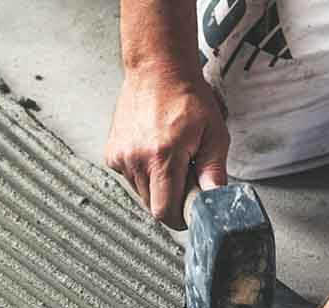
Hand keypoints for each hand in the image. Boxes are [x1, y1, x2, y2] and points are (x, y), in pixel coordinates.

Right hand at [105, 68, 229, 228]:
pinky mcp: (112, 154)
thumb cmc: (187, 97)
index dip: (179, 217)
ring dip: (157, 186)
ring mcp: (121, 157)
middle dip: (171, 199)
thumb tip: (217, 199)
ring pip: (141, 193)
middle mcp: (136, 159)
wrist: (156, 69)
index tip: (190, 210)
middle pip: (152, 206)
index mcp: (163, 156)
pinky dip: (144, 174)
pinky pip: (130, 179)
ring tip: (170, 158)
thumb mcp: (214, 133)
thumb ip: (215, 171)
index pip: (164, 211)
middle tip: (186, 174)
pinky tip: (153, 151)